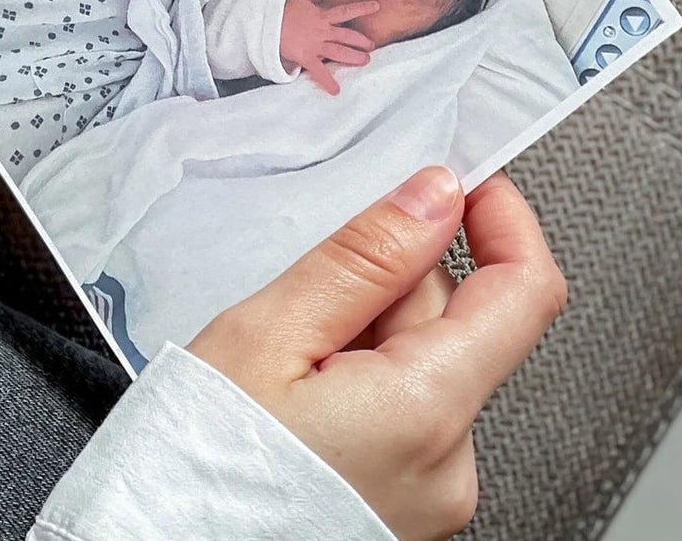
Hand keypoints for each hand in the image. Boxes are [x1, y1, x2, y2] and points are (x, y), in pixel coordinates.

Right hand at [188, 167, 565, 539]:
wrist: (156, 540)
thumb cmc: (196, 461)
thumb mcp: (268, 333)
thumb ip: (363, 259)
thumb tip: (434, 196)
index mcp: (427, 410)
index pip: (524, 291)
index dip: (502, 218)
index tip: (466, 178)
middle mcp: (449, 464)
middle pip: (456, 321)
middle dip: (387, 282)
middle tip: (303, 297)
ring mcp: (431, 495)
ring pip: (425, 362)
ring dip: (364, 333)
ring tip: (285, 359)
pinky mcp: (405, 508)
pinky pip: (405, 410)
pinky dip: (358, 380)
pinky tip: (295, 393)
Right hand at [278, 0, 378, 93]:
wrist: (267, 23)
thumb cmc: (282, 10)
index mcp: (321, 16)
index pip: (346, 11)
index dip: (362, 8)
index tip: (376, 6)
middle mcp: (322, 31)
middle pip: (347, 35)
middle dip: (361, 41)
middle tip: (371, 46)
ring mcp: (315, 45)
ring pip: (339, 52)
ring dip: (353, 57)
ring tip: (365, 61)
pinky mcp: (306, 57)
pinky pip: (318, 71)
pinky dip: (327, 81)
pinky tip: (336, 91)